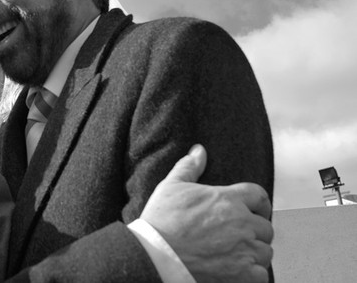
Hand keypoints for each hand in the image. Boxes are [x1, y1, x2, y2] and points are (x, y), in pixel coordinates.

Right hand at [141, 145, 272, 282]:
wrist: (156, 253)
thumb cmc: (161, 220)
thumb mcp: (171, 186)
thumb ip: (189, 167)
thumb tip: (199, 150)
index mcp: (227, 199)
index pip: (259, 195)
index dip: (259, 204)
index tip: (255, 211)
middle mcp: (241, 222)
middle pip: (266, 227)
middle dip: (255, 231)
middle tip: (240, 236)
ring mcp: (244, 249)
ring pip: (265, 251)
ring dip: (254, 253)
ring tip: (237, 254)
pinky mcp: (242, 274)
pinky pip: (261, 275)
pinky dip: (252, 274)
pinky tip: (238, 271)